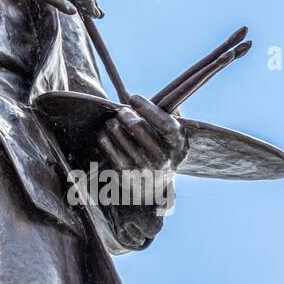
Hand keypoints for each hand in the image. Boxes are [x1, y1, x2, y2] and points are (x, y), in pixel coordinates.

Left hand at [94, 96, 184, 249]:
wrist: (155, 188)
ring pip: (120, 136)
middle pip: (140, 128)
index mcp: (178, 145)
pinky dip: (105, 138)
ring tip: (112, 121)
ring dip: (113, 125)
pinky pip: (109, 149)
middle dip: (127, 115)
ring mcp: (144, 168)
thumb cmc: (162, 150)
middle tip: (122, 111)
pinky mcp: (126, 175)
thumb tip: (158, 96)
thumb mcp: (173, 137)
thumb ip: (168, 115)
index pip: (165, 124)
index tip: (134, 97)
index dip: (148, 108)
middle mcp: (163, 159)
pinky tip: (105, 133)